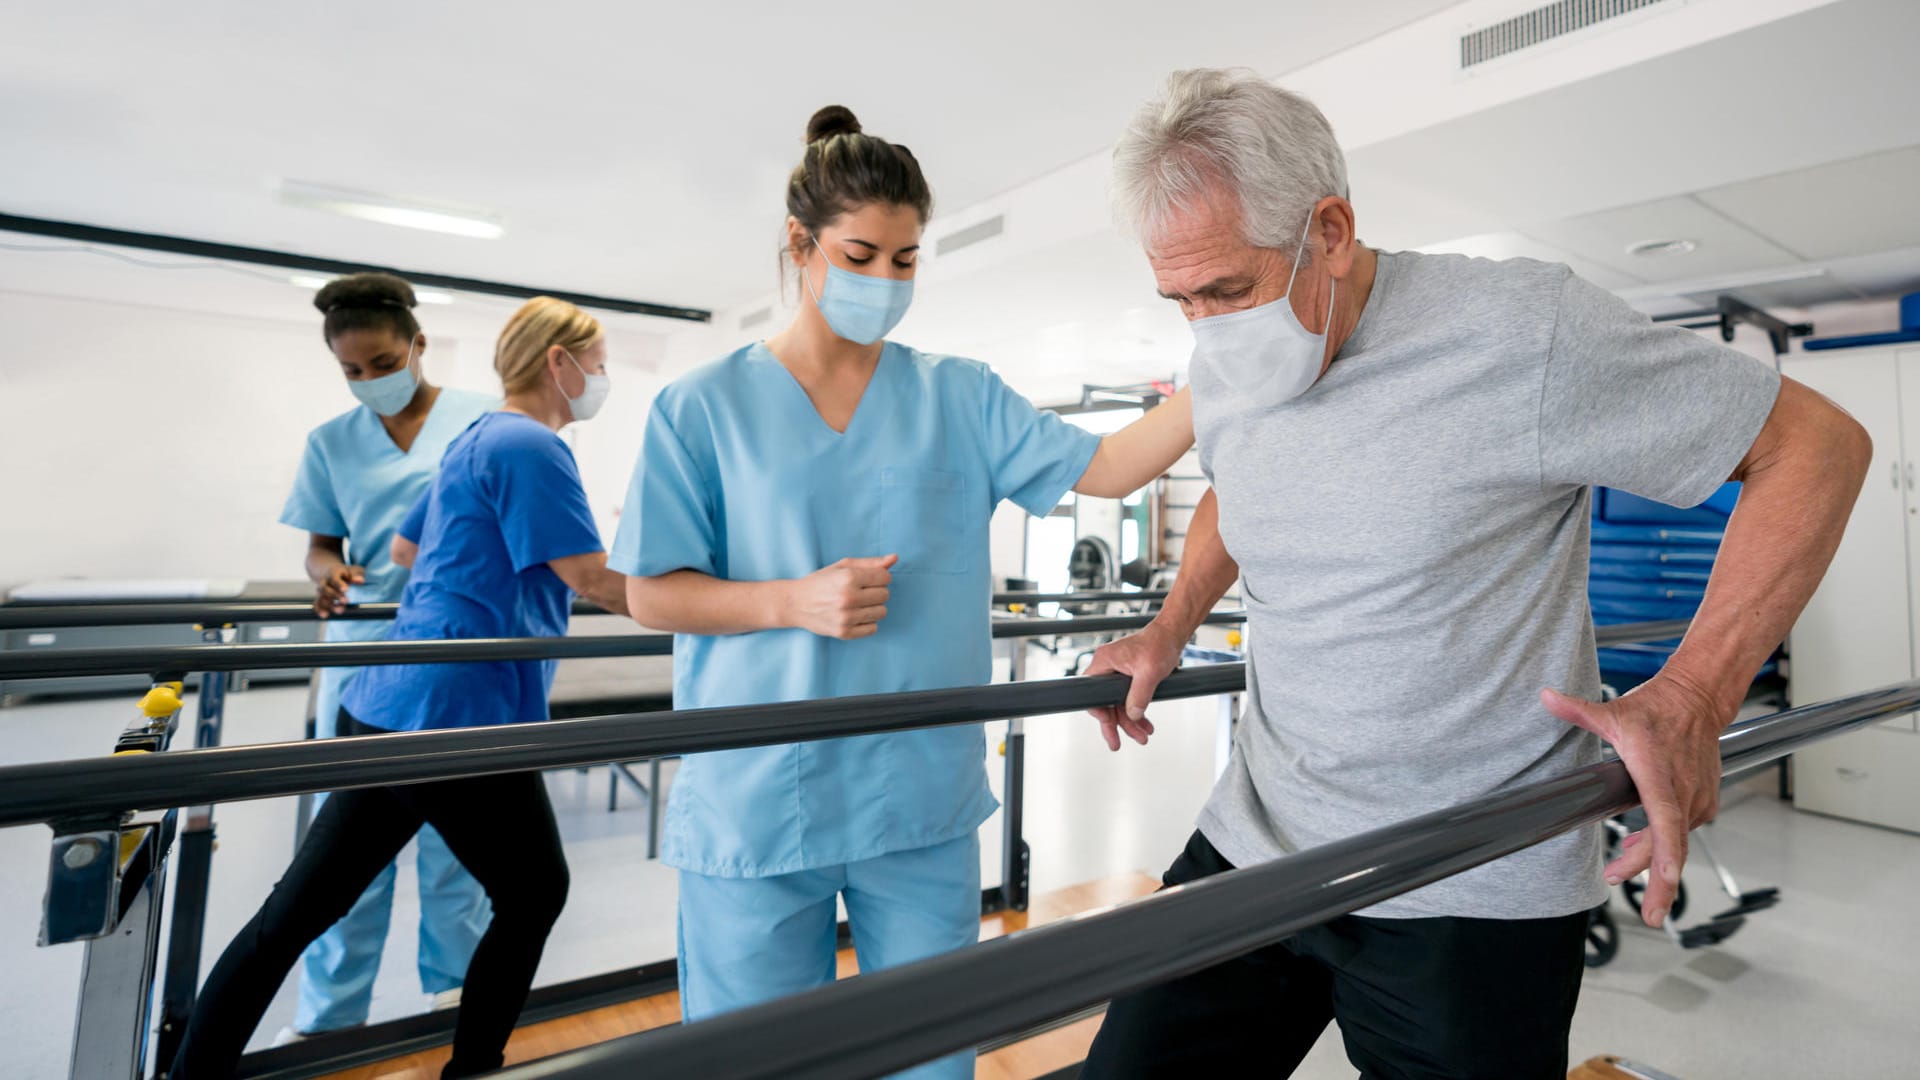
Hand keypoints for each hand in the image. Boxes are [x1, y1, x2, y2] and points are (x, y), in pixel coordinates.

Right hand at [314, 564, 364, 617]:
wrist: (329, 571)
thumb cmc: (346, 572)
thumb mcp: (353, 570)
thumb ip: (356, 574)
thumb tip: (360, 580)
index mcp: (333, 573)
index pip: (334, 578)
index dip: (339, 584)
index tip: (345, 590)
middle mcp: (324, 582)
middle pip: (326, 589)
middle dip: (336, 596)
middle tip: (346, 601)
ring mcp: (321, 590)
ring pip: (322, 597)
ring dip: (330, 605)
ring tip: (340, 611)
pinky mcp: (320, 598)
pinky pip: (317, 603)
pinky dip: (320, 609)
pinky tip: (325, 615)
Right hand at [784, 555, 896, 639]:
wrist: (795, 603)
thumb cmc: (820, 582)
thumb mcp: (843, 566)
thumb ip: (870, 563)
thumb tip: (894, 558)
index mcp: (848, 578)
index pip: (885, 577)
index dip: (879, 577)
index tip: (867, 579)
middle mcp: (848, 598)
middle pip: (885, 595)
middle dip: (876, 591)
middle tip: (861, 591)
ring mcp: (846, 618)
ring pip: (882, 612)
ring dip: (874, 607)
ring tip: (858, 604)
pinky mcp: (844, 633)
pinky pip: (873, 628)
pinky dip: (867, 622)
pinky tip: (855, 615)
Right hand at [1083, 624, 1183, 750]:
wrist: (1173, 634)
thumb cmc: (1159, 644)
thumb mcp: (1150, 672)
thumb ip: (1140, 695)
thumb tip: (1133, 715)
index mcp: (1104, 661)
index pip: (1092, 693)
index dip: (1099, 713)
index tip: (1109, 726)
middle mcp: (1107, 667)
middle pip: (1105, 703)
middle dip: (1116, 725)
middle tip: (1118, 744)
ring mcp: (1117, 673)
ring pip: (1118, 705)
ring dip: (1130, 722)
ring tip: (1142, 736)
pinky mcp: (1128, 677)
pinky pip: (1128, 699)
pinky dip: (1137, 712)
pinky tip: (1145, 724)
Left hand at [1540, 674, 1730, 927]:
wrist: (1697, 700)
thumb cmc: (1658, 709)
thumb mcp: (1613, 712)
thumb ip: (1578, 711)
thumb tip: (1546, 698)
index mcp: (1658, 775)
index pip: (1666, 819)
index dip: (1666, 851)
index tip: (1666, 878)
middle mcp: (1683, 791)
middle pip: (1670, 845)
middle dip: (1659, 883)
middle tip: (1646, 912)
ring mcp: (1698, 799)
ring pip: (1676, 842)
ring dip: (1651, 859)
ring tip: (1619, 868)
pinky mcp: (1705, 802)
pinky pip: (1682, 831)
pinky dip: (1664, 842)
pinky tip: (1641, 842)